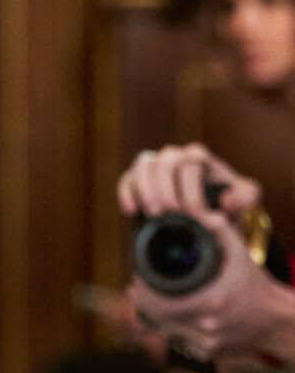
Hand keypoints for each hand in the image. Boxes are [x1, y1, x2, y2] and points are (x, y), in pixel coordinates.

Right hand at [117, 143, 261, 226]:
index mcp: (199, 157)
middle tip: (171, 213)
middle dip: (166, 190)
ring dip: (146, 190)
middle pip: (164, 163)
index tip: (196, 216)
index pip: (190, 166)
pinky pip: (127, 179)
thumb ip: (245, 196)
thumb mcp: (244, 198)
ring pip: (143, 166)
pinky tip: (131, 211)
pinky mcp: (137, 179)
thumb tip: (226, 201)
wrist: (206, 211)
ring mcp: (154, 166)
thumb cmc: (226, 201)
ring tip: (154, 213)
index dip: (192, 193)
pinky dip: (127, 193)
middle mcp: (174, 156)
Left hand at [124, 211, 294, 365]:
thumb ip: (222, 230)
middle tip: (136, 291)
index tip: (135, 282)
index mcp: (210, 302)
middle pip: (157, 320)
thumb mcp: (242, 254)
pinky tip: (169, 318)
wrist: (277, 321)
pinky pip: (180, 344)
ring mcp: (207, 345)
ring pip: (166, 333)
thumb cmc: (257, 285)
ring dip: (154, 319)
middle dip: (142, 305)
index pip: (159, 304)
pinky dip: (172, 331)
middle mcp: (206, 327)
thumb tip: (203, 213)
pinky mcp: (209, 355)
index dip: (141, 294)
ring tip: (148, 302)